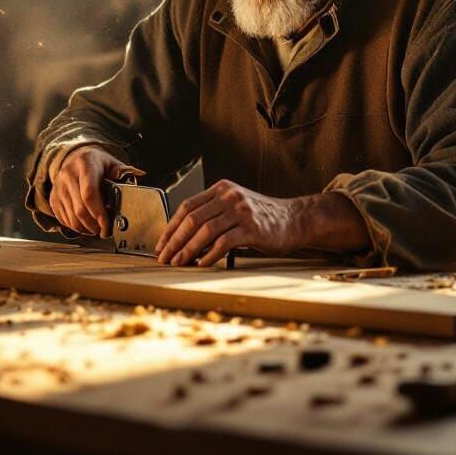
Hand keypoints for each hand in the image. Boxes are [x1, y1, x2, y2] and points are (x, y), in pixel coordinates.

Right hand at [48, 146, 131, 237]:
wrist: (74, 157)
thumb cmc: (96, 163)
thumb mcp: (111, 162)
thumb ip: (121, 173)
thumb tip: (131, 183)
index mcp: (85, 164)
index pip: (89, 193)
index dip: (98, 212)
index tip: (107, 224)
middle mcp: (68, 174)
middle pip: (80, 209)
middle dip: (94, 224)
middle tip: (104, 230)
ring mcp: (58, 187)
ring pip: (71, 217)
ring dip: (85, 228)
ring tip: (96, 229)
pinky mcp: (53, 197)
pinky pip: (63, 219)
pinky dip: (75, 227)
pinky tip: (85, 225)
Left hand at [155, 180, 307, 266]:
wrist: (294, 219)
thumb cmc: (261, 218)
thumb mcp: (234, 207)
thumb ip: (212, 215)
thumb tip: (182, 239)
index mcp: (221, 189)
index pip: (187, 206)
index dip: (170, 227)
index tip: (161, 245)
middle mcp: (229, 196)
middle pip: (192, 218)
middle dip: (174, 241)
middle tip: (164, 258)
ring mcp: (241, 211)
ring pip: (205, 231)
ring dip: (187, 250)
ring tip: (178, 263)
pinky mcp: (252, 228)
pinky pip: (224, 242)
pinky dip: (209, 255)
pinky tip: (202, 264)